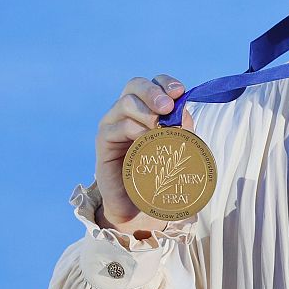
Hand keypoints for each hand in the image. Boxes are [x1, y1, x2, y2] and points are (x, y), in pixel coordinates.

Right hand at [94, 72, 194, 237]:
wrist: (138, 205)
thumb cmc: (159, 174)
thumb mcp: (176, 148)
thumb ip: (181, 128)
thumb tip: (185, 112)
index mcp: (145, 108)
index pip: (153, 83)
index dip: (165, 83)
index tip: (179, 92)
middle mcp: (126, 111)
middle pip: (135, 85)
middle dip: (154, 92)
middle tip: (168, 107)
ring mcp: (112, 123)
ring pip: (126, 103)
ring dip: (147, 112)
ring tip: (159, 128)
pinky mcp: (103, 141)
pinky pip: (118, 126)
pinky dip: (135, 129)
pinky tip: (146, 139)